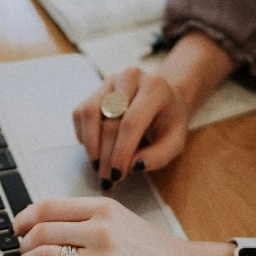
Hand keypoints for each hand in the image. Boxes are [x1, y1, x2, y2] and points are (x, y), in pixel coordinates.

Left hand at [13, 197, 238, 255]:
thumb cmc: (155, 248)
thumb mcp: (121, 219)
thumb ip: (86, 218)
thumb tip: (43, 225)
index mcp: (103, 209)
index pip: (47, 207)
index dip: (23, 218)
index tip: (16, 229)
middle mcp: (102, 231)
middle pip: (40, 233)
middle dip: (22, 246)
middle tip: (21, 254)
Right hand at [73, 67, 188, 188]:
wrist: (163, 98)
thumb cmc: (168, 121)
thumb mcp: (175, 142)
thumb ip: (158, 156)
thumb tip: (133, 166)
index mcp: (154, 88)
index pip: (131, 123)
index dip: (121, 152)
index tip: (117, 175)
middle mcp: (130, 78)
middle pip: (109, 122)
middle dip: (106, 156)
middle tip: (108, 178)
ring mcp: (109, 82)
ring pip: (89, 114)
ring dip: (90, 145)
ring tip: (98, 165)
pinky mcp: (95, 90)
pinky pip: (80, 114)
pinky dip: (84, 136)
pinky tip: (96, 148)